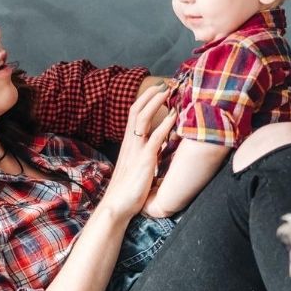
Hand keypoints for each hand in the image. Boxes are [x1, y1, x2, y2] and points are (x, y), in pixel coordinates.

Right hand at [100, 82, 177, 221]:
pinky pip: (155, 138)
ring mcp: (136, 151)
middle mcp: (130, 143)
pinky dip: (165, 125)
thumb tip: (159, 149)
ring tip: (169, 91)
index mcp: (128, 144)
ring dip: (156, 103)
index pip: (133, 114)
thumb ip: (146, 156)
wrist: (116, 207)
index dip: (145, 100)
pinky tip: (174, 117)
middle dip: (151, 95)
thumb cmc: (128, 191)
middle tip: (166, 83)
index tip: (158, 89)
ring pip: (143, 119)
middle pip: (137, 110)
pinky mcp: (144, 161)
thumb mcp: (137, 168)